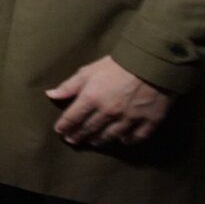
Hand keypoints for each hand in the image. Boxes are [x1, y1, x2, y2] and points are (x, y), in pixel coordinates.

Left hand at [47, 56, 173, 147]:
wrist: (153, 61)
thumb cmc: (117, 63)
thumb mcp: (89, 70)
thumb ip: (70, 85)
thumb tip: (51, 95)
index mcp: (91, 98)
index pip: (72, 118)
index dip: (64, 126)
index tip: (60, 131)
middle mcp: (108, 112)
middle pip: (90, 129)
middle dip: (79, 135)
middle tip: (73, 140)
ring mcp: (130, 118)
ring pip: (111, 135)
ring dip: (100, 140)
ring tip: (94, 142)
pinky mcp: (150, 120)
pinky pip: (137, 136)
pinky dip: (129, 140)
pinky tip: (123, 140)